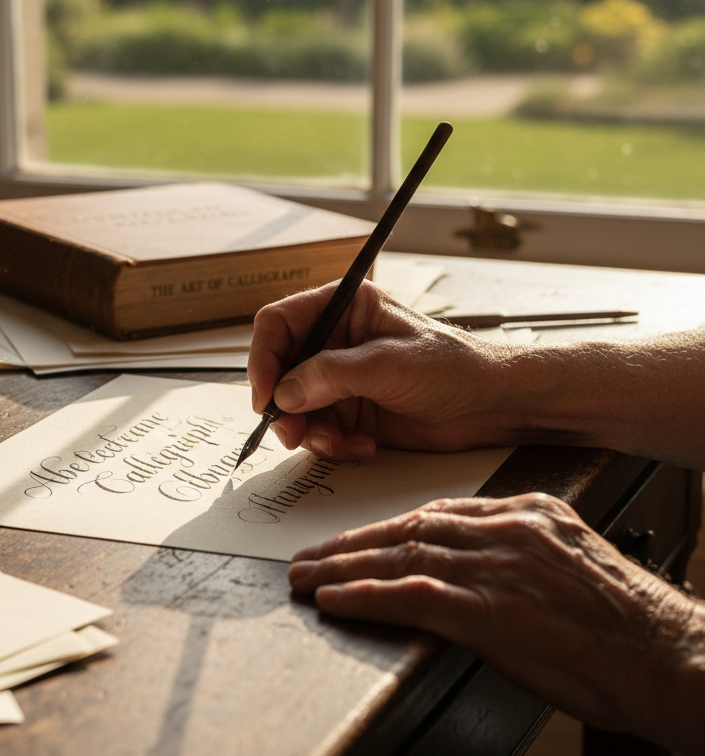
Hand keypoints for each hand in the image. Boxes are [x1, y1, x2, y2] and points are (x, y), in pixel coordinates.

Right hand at [247, 281, 514, 460]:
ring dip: (310, 433)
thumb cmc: (454, 366)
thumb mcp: (389, 364)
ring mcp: (340, 380)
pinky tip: (361, 447)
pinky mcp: (350, 413)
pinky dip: (331, 446)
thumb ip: (332, 374)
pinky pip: (318, 432)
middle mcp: (335, 342)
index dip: (264, 357)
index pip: (279, 324)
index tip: (265, 394)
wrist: (491, 406)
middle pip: (280, 371)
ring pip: (295, 408)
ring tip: (338, 444)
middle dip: (284, 406)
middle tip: (292, 432)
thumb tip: (285, 391)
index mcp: (343, 309)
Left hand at [288, 493, 704, 755]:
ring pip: (398, 556)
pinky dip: (364, 596)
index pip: (438, 512)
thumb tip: (483, 564)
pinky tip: (334, 600)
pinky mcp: (485, 608)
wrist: (667, 655)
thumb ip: (524, 552)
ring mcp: (492, 565)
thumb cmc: (628, 623)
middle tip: (312, 554)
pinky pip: (408, 595)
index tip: (359, 537)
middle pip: (408, 528)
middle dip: (353, 542)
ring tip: (305, 577)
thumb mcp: (573, 565)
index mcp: (527, 512)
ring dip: (342, 567)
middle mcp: (504, 529)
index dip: (389, 527)